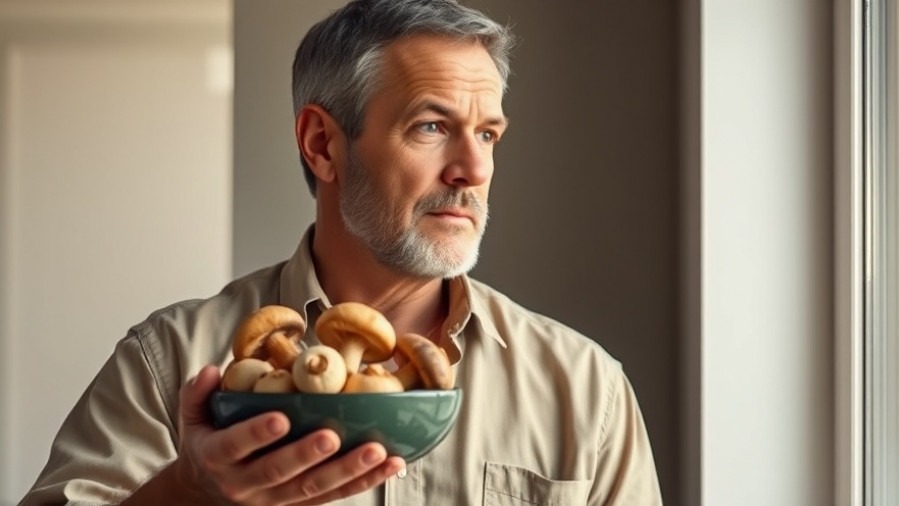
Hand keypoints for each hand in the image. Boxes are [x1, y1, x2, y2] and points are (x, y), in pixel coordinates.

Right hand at [173, 365, 405, 504]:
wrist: (204, 495)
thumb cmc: (206, 445)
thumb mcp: (190, 419)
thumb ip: (196, 393)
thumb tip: (212, 370)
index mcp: (217, 457)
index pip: (235, 445)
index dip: (257, 433)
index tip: (281, 418)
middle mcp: (246, 484)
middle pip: (278, 472)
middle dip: (307, 455)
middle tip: (332, 435)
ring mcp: (275, 499)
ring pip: (312, 488)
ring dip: (347, 470)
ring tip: (376, 451)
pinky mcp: (299, 505)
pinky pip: (333, 495)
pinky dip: (364, 481)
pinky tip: (391, 464)